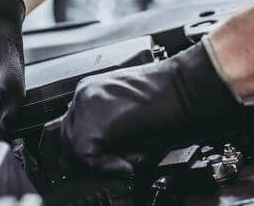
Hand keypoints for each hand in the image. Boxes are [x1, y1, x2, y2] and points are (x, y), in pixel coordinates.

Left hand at [60, 41, 240, 174]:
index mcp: (92, 89)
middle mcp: (85, 93)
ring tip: (128, 157)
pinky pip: (87, 155)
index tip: (101, 159)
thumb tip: (92, 158)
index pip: (72, 124)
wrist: (185, 88)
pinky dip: (106, 165)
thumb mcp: (129, 115)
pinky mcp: (95, 120)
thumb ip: (108, 133)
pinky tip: (128, 162)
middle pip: (67, 135)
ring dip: (100, 159)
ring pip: (75, 146)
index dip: (84, 147)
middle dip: (88, 154)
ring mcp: (87, 104)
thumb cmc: (168, 100)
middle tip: (116, 161)